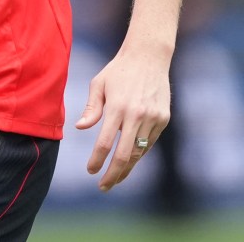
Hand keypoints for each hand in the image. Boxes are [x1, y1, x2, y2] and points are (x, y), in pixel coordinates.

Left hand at [74, 44, 170, 191]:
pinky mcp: (163, 119)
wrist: (149, 57)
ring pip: (139, 153)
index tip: (90, 171)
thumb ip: (91, 108)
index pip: (104, 143)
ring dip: (127, 168)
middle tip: (103, 187)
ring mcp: (153, 119)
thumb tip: (80, 128)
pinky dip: (139, 154)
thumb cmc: (118, 70)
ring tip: (115, 178)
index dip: (96, 161)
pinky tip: (129, 161)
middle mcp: (137, 115)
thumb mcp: (98, 84)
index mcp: (117, 107)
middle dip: (113, 174)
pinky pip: (149, 143)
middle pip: (124, 156)